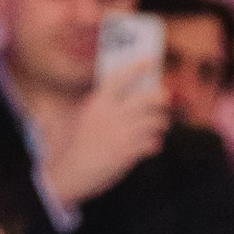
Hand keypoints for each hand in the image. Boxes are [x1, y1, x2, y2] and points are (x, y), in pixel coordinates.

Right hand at [41, 70, 170, 209]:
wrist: (70, 173)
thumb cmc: (75, 144)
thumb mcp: (83, 117)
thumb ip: (101, 104)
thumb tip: (120, 95)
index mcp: (98, 103)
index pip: (121, 78)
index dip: (137, 67)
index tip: (150, 61)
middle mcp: (112, 115)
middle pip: (149, 98)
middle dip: (161, 97)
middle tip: (163, 99)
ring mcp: (122, 135)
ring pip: (155, 121)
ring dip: (160, 123)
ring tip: (157, 125)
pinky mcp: (129, 154)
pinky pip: (153, 143)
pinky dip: (155, 143)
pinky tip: (151, 145)